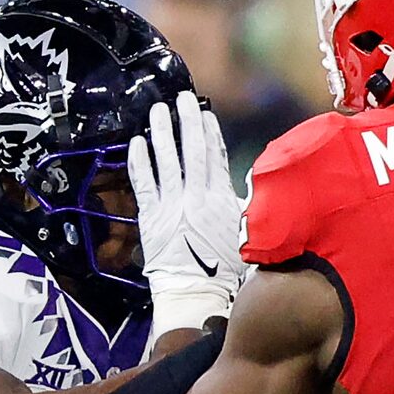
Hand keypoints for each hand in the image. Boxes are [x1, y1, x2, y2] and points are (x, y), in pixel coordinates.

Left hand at [130, 90, 247, 332]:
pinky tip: (137, 143)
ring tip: (157, 110)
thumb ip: (246, 207)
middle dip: (186, 121)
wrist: (198, 293)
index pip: (215, 156)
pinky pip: (144, 183)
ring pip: (166, 160)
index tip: (204, 114)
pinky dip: (140, 162)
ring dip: (162, 132)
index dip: (209, 133)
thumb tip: (257, 189)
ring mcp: (172, 205)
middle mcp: (196, 195)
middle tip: (181, 99)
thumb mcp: (248, 234)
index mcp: (222, 197)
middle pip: (192, 150)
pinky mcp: (151, 217)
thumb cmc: (226, 271)